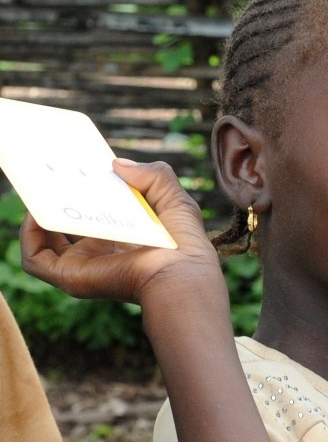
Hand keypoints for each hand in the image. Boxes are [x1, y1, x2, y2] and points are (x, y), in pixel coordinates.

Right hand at [21, 159, 222, 304]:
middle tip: (48, 172)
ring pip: (45, 243)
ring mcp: (84, 266)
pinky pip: (35, 260)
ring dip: (37, 216)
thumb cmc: (185, 243)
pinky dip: (29, 235)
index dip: (84, 192)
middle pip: (67, 226)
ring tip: (37, 187)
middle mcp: (101, 253)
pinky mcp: (71, 276)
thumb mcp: (174, 199)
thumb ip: (153, 175)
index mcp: (126, 238)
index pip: (96, 214)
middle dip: (56, 199)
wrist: (180, 271)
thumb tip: (117, 164)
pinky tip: (36, 212)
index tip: (76, 169)